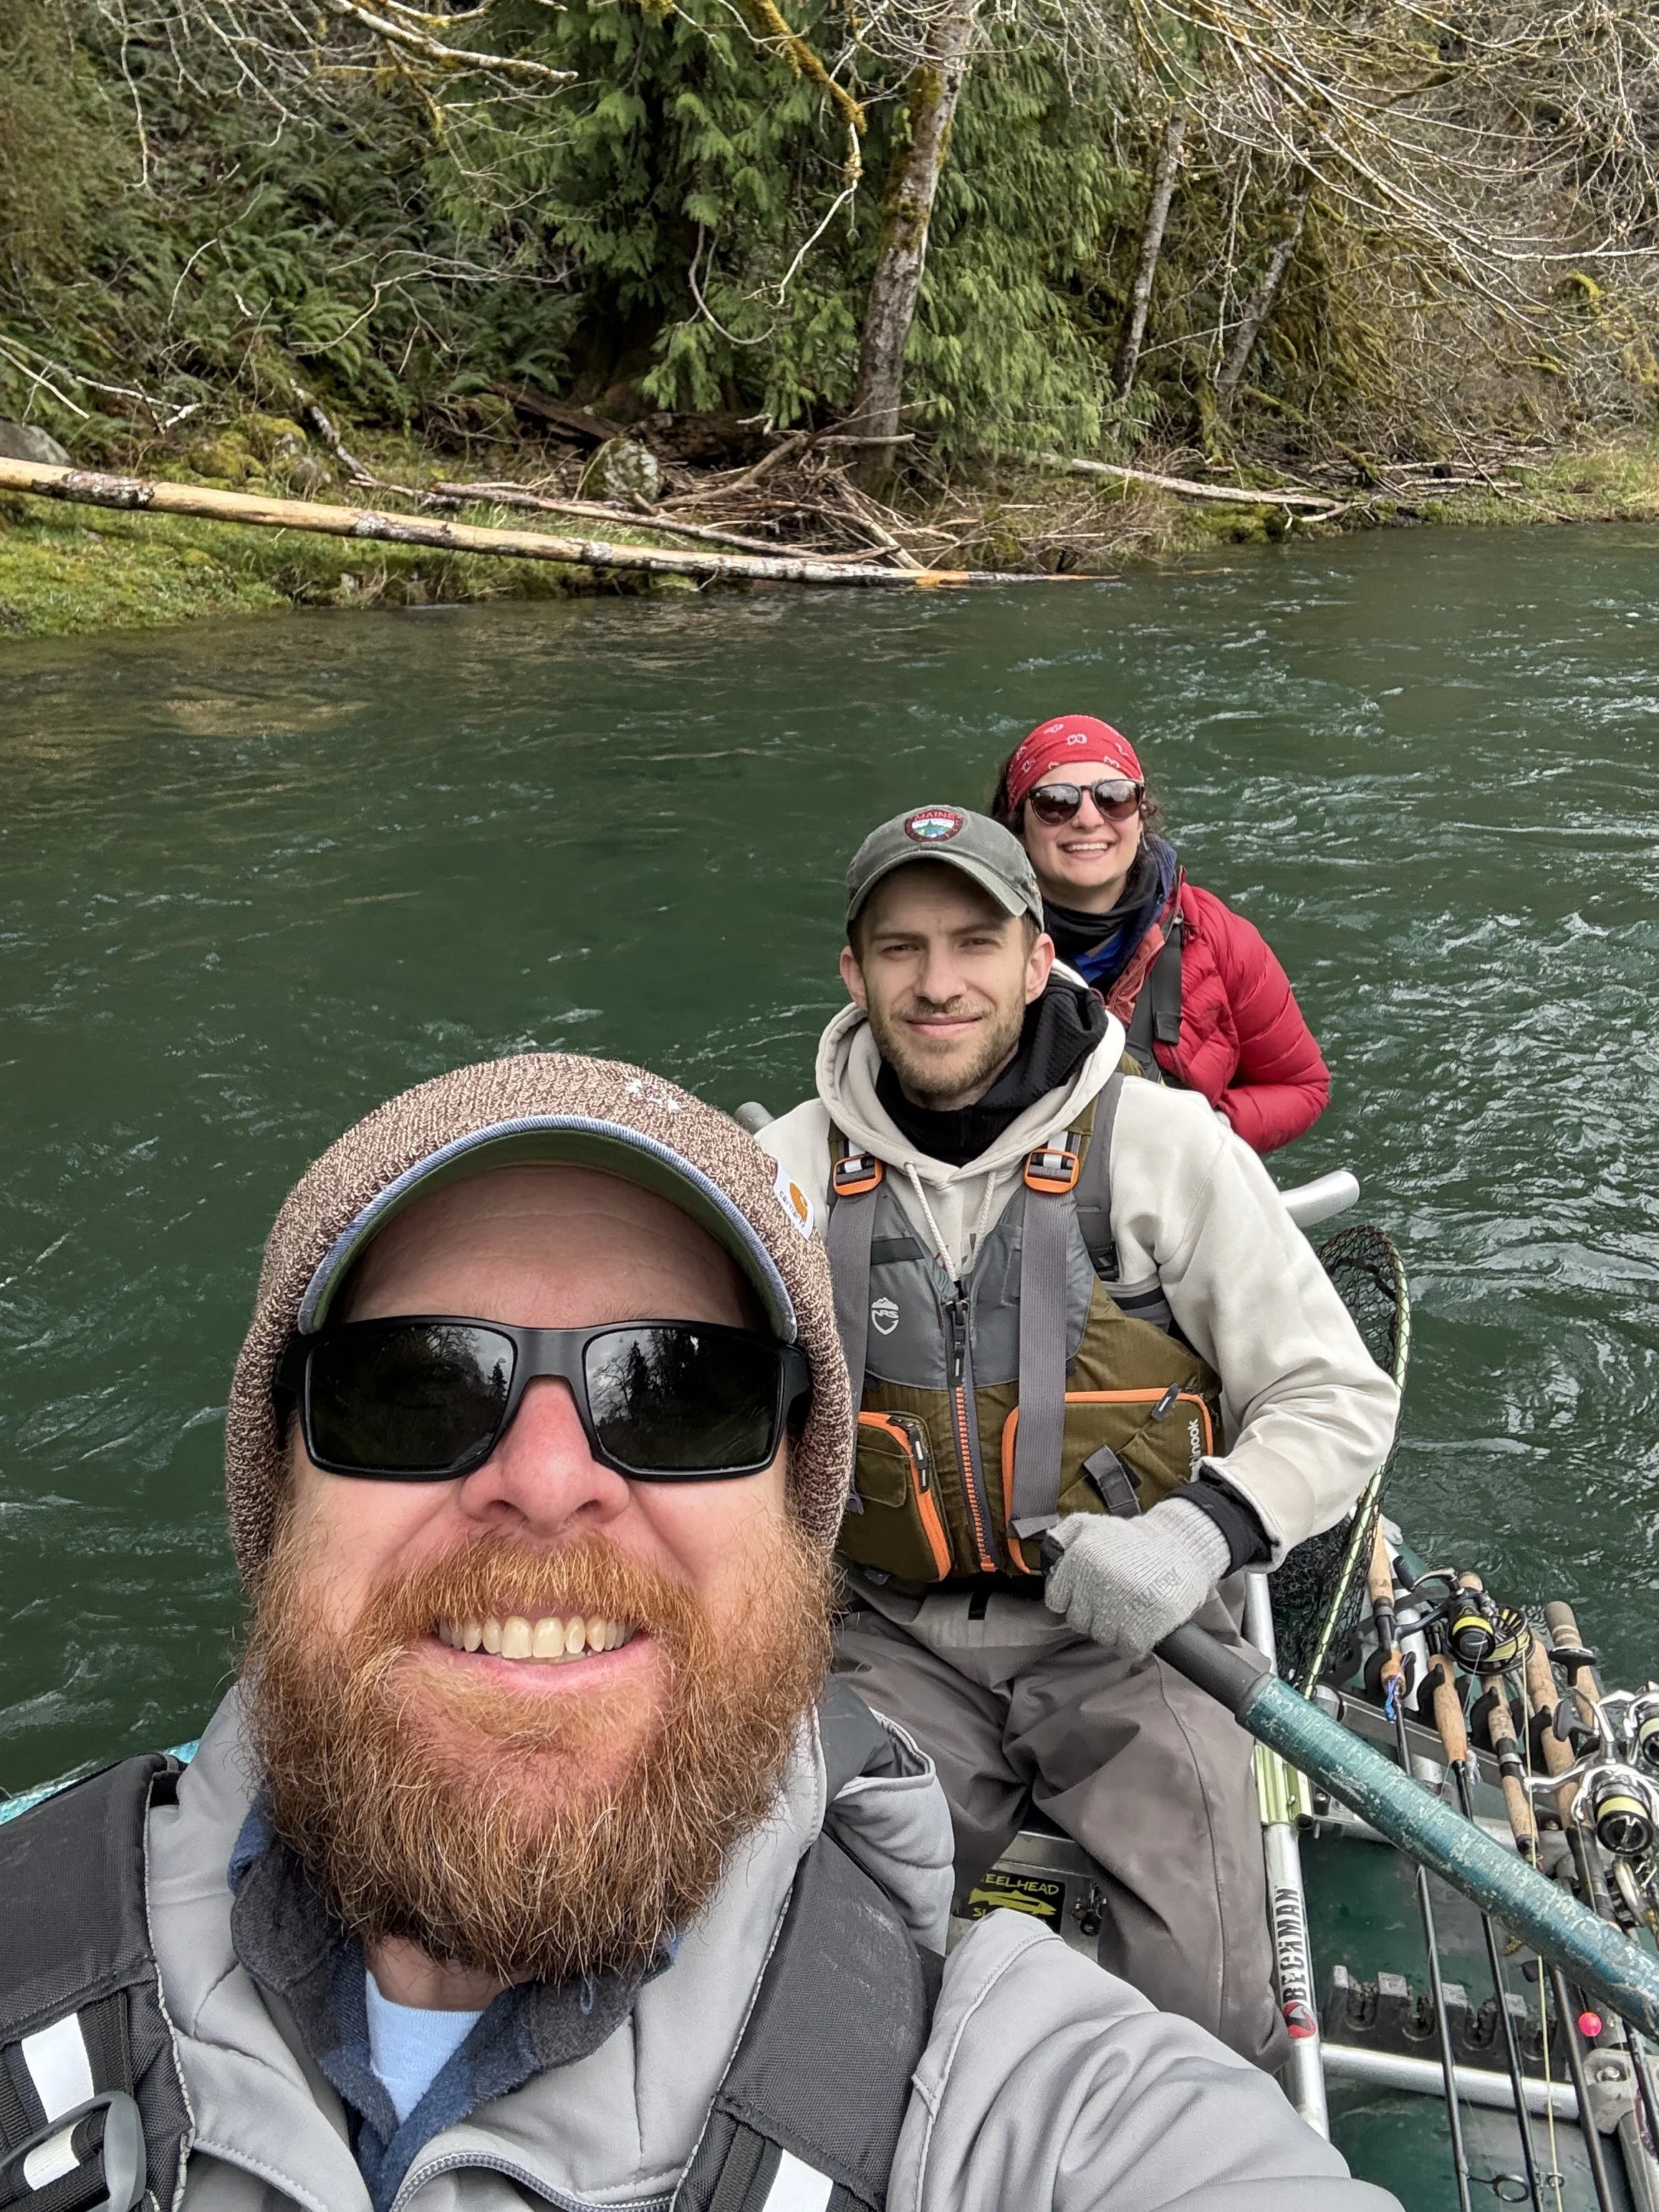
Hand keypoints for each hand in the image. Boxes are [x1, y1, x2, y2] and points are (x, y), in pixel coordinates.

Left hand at [1042, 1498, 1231, 1661]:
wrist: (1183, 1548)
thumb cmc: (1134, 1540)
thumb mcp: (1092, 1524)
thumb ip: (1062, 1536)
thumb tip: (1046, 1557)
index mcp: (1080, 1559)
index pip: (1056, 1601)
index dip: (1073, 1598)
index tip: (1090, 1593)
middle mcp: (1095, 1584)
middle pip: (1078, 1622)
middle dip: (1094, 1614)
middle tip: (1114, 1599)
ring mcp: (1118, 1609)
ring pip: (1101, 1637)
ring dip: (1114, 1629)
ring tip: (1129, 1608)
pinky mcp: (1141, 1630)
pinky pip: (1126, 1649)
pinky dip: (1134, 1642)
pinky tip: (1141, 1622)